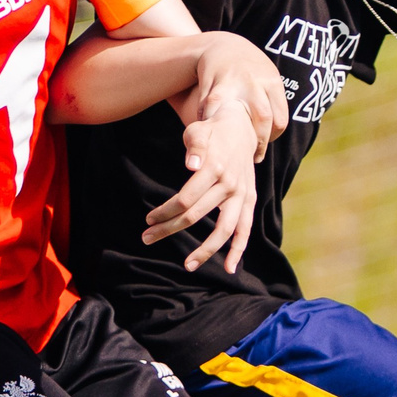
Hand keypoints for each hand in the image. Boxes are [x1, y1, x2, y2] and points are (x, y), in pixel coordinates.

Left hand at [145, 101, 260, 273]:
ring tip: (188, 266)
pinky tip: (229, 269)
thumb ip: (195, 146)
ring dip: (206, 250)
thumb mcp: (198, 131)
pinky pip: (245, 229)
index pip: (186, 199)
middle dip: (169, 228)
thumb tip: (191, 165)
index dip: (165, 211)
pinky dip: (239, 249)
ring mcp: (242, 195)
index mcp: (215, 167)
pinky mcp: (249, 201)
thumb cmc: (211, 132)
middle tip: (147, 238)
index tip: (149, 220)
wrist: (240, 128)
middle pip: (196, 215)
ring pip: (224, 230)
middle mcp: (230, 184)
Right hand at [191, 33, 287, 160]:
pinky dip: (211, 125)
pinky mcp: (212, 85)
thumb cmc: (250, 72)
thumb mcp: (267, 81)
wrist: (223, 46)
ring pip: (235, 117)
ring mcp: (232, 83)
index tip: (264, 145)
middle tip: (252, 156)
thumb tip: (276, 134)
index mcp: (272, 83)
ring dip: (233, 137)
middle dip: (258, 142)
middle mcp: (254, 82)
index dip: (272, 138)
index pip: (279, 119)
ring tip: (231, 151)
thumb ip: (274, 104)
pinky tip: (212, 133)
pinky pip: (211, 110)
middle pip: (263, 119)